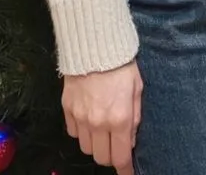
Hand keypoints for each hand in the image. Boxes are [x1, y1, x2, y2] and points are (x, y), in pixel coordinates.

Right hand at [62, 60, 142, 174]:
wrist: (95, 44)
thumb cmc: (122, 64)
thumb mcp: (137, 88)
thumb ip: (134, 117)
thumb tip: (130, 140)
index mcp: (119, 118)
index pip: (120, 156)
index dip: (125, 170)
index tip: (128, 173)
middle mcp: (98, 123)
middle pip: (101, 157)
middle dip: (110, 156)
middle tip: (116, 145)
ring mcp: (80, 117)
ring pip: (85, 148)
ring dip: (95, 144)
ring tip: (102, 130)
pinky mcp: (67, 109)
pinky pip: (73, 133)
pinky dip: (82, 132)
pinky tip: (89, 119)